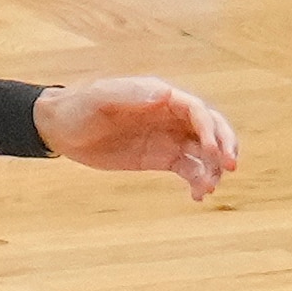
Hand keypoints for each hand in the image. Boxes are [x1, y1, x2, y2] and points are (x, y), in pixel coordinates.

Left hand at [45, 77, 239, 200]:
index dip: (210, 130)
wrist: (62, 129)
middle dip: (225, 146)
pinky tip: (198, 196)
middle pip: (211, 129)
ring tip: (208, 189)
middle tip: (230, 167)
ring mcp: (168, 137)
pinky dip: (198, 181)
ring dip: (213, 169)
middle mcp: (171, 116)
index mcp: (162, 97)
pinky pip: (189, 169)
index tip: (212, 152)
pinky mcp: (161, 158)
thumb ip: (133, 95)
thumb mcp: (101, 99)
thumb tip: (166, 93)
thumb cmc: (79, 107)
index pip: (198, 111)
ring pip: (204, 152)